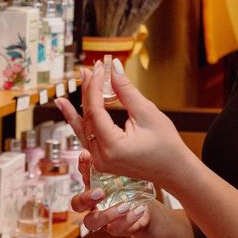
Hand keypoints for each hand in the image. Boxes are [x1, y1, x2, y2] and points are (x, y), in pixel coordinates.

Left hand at [54, 59, 185, 189]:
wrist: (173, 170)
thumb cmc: (166, 145)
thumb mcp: (147, 113)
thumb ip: (126, 91)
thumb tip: (113, 67)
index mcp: (113, 147)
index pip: (95, 111)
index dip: (94, 87)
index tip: (98, 68)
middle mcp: (102, 157)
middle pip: (87, 119)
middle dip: (87, 93)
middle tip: (87, 71)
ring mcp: (100, 162)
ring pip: (84, 130)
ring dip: (77, 109)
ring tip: (63, 96)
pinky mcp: (102, 161)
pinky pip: (88, 138)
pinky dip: (82, 123)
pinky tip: (70, 112)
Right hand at [68, 146, 151, 235]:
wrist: (143, 207)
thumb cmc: (130, 186)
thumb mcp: (124, 170)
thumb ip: (116, 156)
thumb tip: (115, 132)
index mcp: (93, 184)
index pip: (82, 174)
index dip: (82, 166)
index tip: (87, 155)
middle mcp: (92, 202)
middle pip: (77, 204)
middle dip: (87, 198)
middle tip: (100, 191)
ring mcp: (102, 217)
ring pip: (92, 222)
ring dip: (107, 214)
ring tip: (124, 205)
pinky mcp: (115, 228)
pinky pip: (116, 229)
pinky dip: (127, 220)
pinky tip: (138, 210)